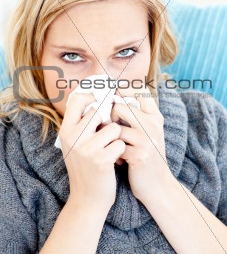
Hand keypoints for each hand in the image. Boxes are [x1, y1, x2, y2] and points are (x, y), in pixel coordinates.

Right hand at [58, 92, 125, 211]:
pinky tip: (114, 160)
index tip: (101, 100)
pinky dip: (120, 151)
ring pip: (113, 127)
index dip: (91, 95)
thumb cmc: (85, 166)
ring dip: (116, 138)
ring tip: (110, 149)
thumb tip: (97, 98)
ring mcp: (86, 149)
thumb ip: (81, 123)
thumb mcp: (75, 144)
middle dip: (108, 120)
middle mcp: (73, 137)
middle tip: (109, 132)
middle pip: (99, 111)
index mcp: (66, 131)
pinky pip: (120, 143)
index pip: (77, 99)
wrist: (87, 199)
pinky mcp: (101, 160)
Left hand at [110, 86, 172, 204]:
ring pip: (115, 126)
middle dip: (108, 116)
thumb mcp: (148, 133)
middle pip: (121, 106)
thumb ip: (136, 117)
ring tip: (111, 144)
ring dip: (108, 136)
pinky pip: (115, 145)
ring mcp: (148, 139)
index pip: (141, 91)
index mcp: (155, 116)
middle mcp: (153, 124)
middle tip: (108, 127)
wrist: (158, 186)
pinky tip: (118, 160)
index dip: (124, 89)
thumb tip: (112, 98)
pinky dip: (113, 152)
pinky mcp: (140, 155)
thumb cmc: (147, 157)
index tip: (113, 97)